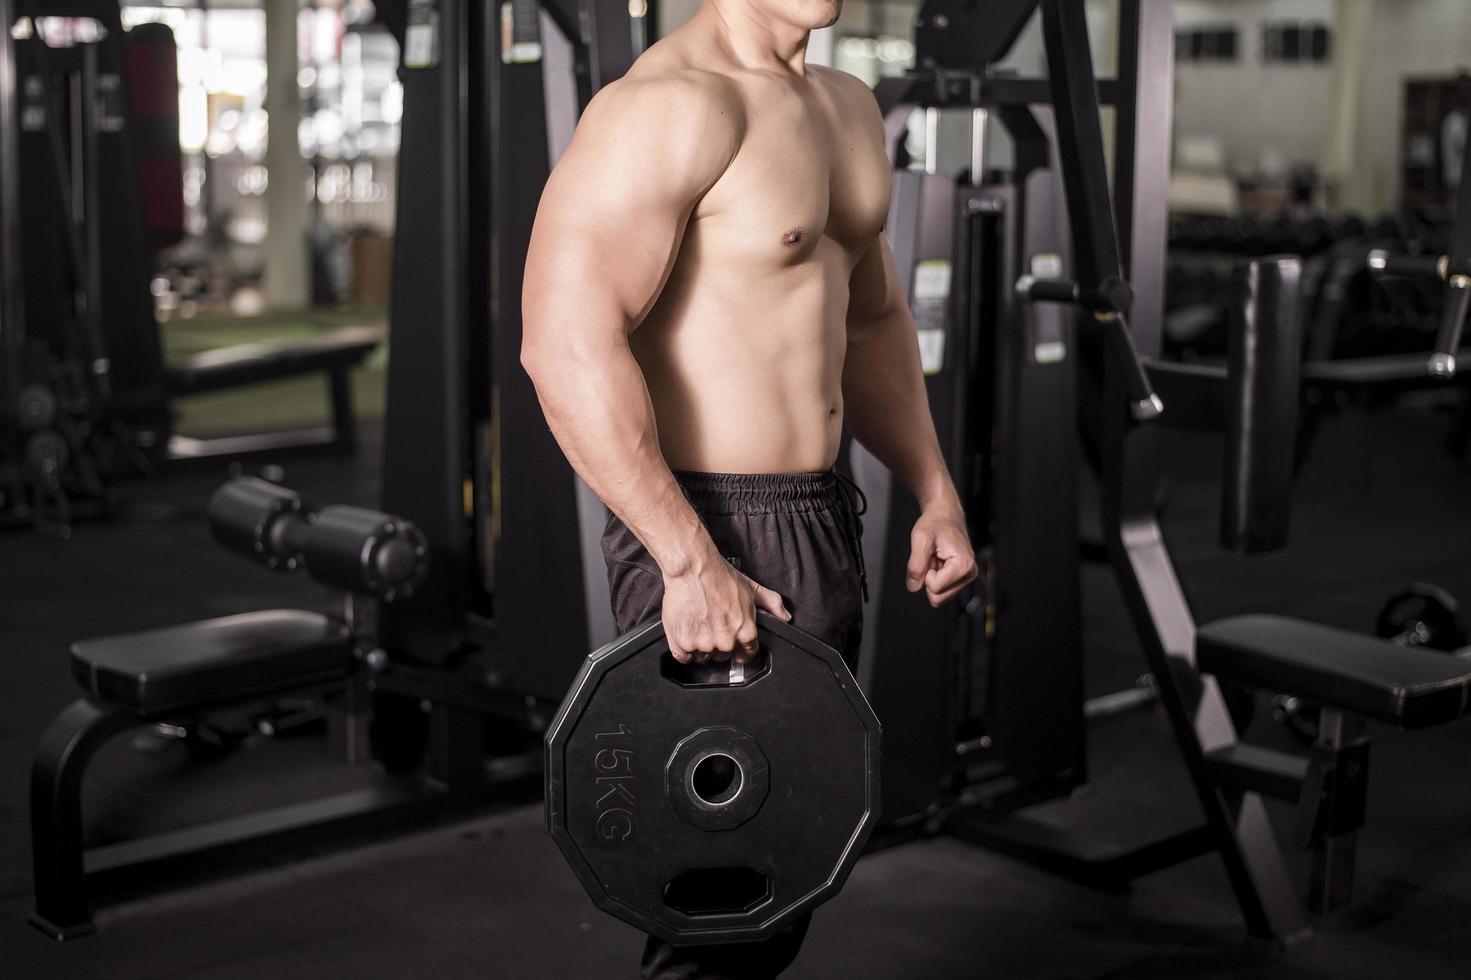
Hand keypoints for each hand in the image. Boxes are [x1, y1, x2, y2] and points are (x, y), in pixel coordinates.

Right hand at [661, 556, 791, 664]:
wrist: (694, 568)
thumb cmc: (720, 577)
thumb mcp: (752, 588)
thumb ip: (772, 604)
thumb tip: (785, 616)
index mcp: (745, 632)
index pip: (746, 654)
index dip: (740, 649)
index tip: (733, 646)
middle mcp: (725, 641)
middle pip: (722, 656)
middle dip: (718, 645)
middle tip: (711, 626)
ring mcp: (703, 644)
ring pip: (702, 657)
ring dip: (699, 647)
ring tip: (698, 625)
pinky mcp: (683, 642)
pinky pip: (683, 657)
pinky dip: (683, 649)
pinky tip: (685, 632)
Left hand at [906, 505, 976, 606]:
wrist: (945, 514)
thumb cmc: (936, 522)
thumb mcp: (920, 538)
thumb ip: (916, 565)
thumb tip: (913, 587)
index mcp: (964, 565)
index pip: (935, 588)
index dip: (925, 573)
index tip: (930, 556)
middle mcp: (970, 573)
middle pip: (938, 598)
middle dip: (928, 579)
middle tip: (932, 558)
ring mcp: (967, 577)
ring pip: (939, 596)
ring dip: (931, 578)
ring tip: (935, 559)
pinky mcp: (962, 578)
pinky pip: (942, 590)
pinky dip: (936, 577)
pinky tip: (938, 562)